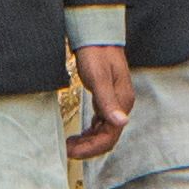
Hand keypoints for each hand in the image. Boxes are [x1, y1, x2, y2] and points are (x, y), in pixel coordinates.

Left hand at [68, 43, 133, 159]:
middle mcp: (121, 104)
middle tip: (66, 151)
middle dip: (87, 148)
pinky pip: (100, 123)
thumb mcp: (99, 77)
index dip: (91, 148)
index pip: (110, 136)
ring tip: (69, 145)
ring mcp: (114, 102)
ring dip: (88, 142)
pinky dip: (90, 132)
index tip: (72, 152)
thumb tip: (122, 122)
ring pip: (104, 131)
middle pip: (107, 137)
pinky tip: (79, 135)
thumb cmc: (96, 53)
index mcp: (122, 101)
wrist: (96, 35)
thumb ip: (108, 101)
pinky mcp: (106, 98)